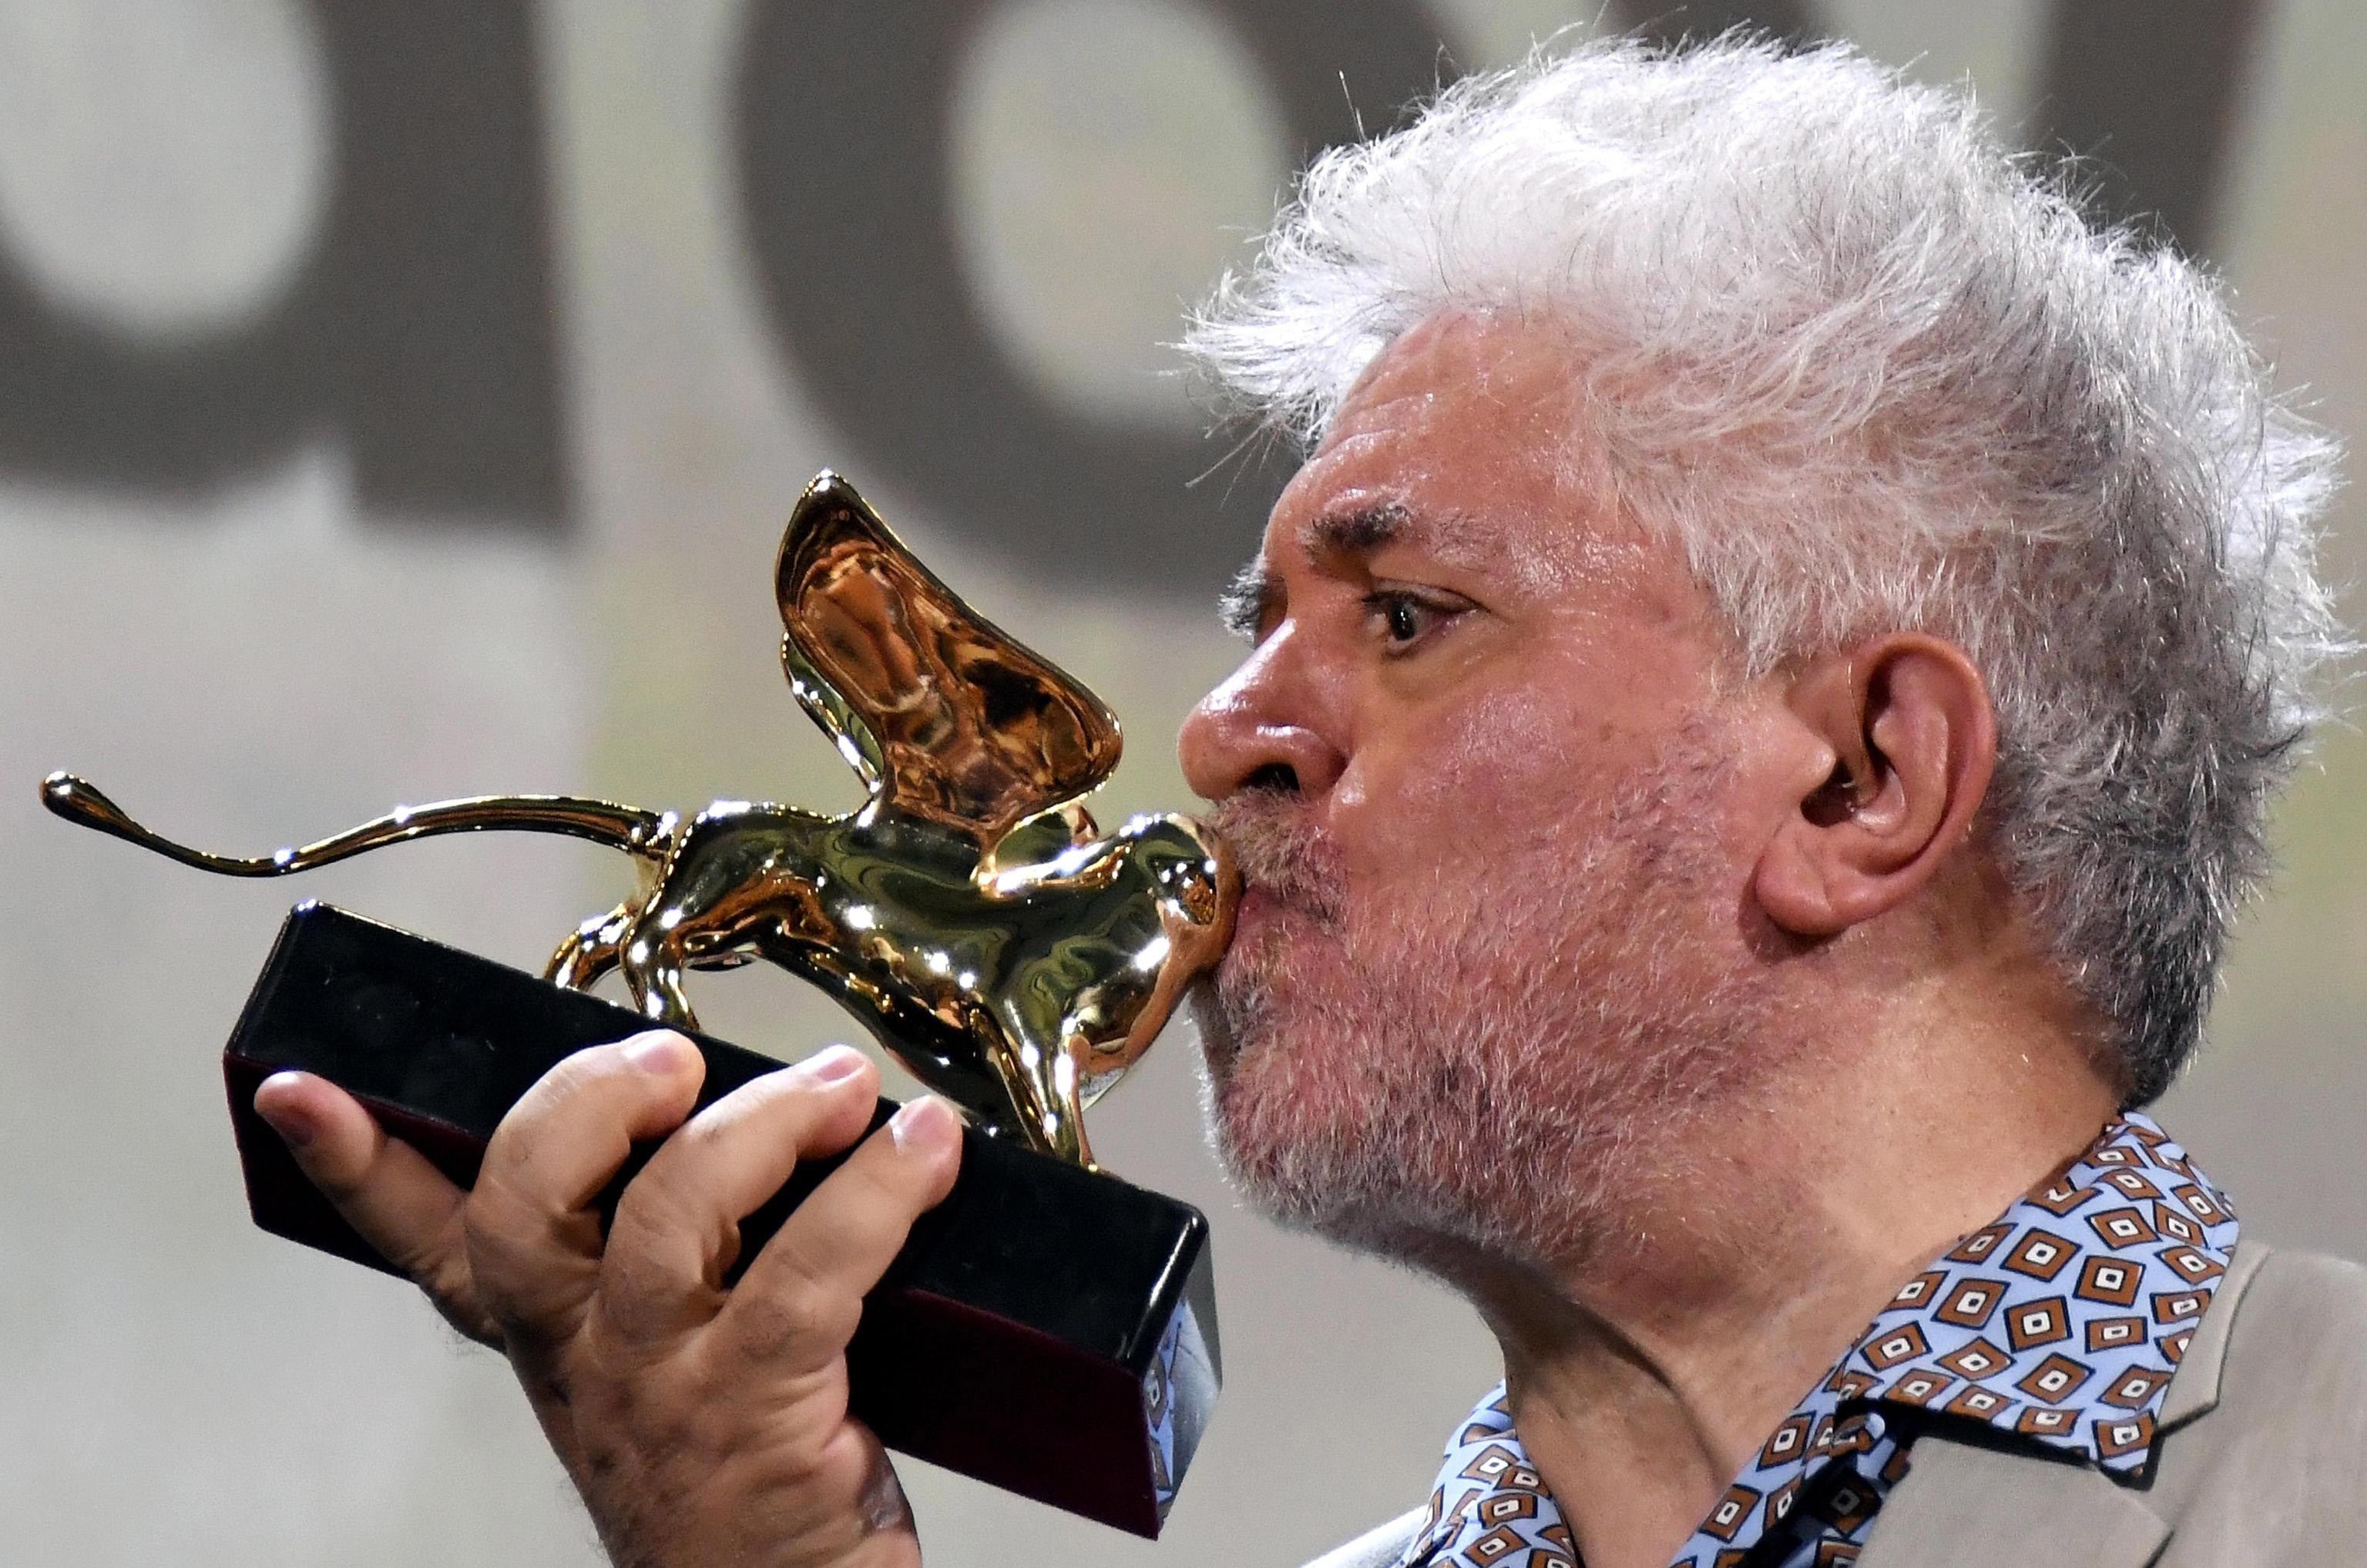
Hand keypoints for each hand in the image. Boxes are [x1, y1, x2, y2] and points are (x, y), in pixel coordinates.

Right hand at [252, 1034, 961, 1567]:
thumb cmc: (748, 1476)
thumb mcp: (677, 1367)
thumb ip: (678, 1258)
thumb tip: (757, 1112)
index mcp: (554, 1340)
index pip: (430, 1243)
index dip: (357, 1166)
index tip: (300, 1087)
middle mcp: (585, 1360)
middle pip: (528, 1201)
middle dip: (591, 1100)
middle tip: (674, 1059)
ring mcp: (660, 1387)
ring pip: (669, 1216)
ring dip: (762, 1124)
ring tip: (838, 1084)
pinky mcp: (755, 1413)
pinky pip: (809, 1274)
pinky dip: (876, 1196)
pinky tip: (923, 1151)